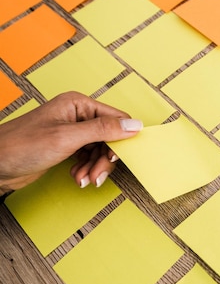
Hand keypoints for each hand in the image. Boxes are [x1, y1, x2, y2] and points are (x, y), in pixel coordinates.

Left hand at [0, 92, 141, 192]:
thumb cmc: (20, 145)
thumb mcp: (67, 137)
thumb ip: (103, 130)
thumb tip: (135, 125)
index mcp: (79, 104)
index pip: (116, 119)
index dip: (121, 139)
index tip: (116, 157)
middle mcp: (78, 115)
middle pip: (110, 138)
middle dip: (105, 160)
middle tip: (96, 175)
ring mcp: (72, 132)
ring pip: (101, 151)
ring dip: (95, 168)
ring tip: (83, 179)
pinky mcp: (67, 147)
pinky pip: (89, 158)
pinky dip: (86, 170)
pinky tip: (76, 177)